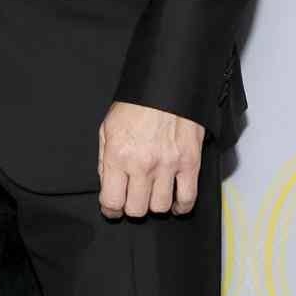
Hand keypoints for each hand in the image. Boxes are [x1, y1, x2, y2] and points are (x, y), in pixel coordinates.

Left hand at [98, 101, 204, 219]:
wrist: (167, 85)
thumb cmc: (136, 105)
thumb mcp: (107, 129)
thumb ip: (105, 161)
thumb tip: (108, 186)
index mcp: (119, 156)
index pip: (112, 202)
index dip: (110, 210)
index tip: (113, 208)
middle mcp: (143, 164)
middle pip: (136, 210)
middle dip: (131, 208)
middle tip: (132, 199)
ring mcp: (168, 166)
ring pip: (160, 207)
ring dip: (154, 205)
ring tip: (152, 196)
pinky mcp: (190, 163)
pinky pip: (188, 198)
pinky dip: (181, 206)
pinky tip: (175, 204)